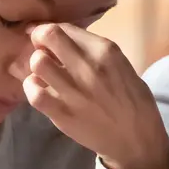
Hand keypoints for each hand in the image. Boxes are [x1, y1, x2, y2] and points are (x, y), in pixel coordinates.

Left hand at [24, 23, 168, 168]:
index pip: (65, 28)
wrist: (136, 140)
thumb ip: (95, 52)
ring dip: (36, 64)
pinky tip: (40, 89)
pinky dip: (32, 87)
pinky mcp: (62, 114)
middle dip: (38, 38)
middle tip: (40, 48)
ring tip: (43, 71)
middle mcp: (88, 67)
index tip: (45, 36)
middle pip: (48, 36)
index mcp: (107, 52)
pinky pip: (34, 93)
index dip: (50, 29)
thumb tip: (65, 39)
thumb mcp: (123, 67)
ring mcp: (74, 91)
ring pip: (38, 63)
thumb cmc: (133, 101)